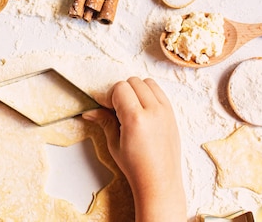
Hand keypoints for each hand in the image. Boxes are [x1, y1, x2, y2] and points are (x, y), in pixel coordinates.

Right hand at [82, 77, 185, 221]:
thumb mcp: (114, 144)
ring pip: (148, 83)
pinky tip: (142, 110)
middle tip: (116, 109)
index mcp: (136, 118)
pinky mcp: (172, 114)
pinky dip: (149, 94)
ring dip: (136, 90)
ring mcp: (165, 111)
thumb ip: (104, 121)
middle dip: (121, 92)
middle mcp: (153, 111)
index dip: (109, 96)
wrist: (159, 181)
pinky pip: (160, 92)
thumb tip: (89, 111)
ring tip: (130, 108)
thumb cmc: (136, 167)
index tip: (105, 107)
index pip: (120, 88)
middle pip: (133, 82)